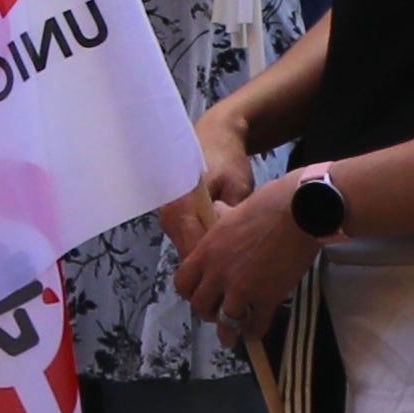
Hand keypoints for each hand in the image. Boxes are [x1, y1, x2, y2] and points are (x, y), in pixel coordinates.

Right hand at [153, 108, 255, 265]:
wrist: (215, 135)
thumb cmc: (227, 159)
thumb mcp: (237, 188)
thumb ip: (233, 220)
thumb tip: (237, 253)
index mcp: (180, 209)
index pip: (196, 254)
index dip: (218, 269)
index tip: (243, 277)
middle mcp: (168, 217)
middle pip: (191, 256)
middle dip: (215, 267)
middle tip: (245, 274)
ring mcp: (169, 219)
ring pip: (190, 251)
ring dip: (211, 258)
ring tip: (239, 261)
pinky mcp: (175, 219)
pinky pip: (191, 241)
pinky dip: (207, 247)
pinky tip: (229, 247)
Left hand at [168, 154, 319, 333]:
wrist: (298, 211)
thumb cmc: (269, 203)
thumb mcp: (234, 209)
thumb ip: (221, 220)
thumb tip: (218, 212)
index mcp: (207, 249)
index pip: (183, 281)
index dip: (190, 291)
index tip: (200, 293)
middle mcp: (218, 272)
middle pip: (200, 305)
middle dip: (207, 312)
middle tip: (217, 313)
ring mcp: (241, 287)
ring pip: (224, 321)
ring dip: (227, 331)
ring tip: (231, 337)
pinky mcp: (267, 297)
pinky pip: (256, 324)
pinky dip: (254, 331)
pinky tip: (255, 332)